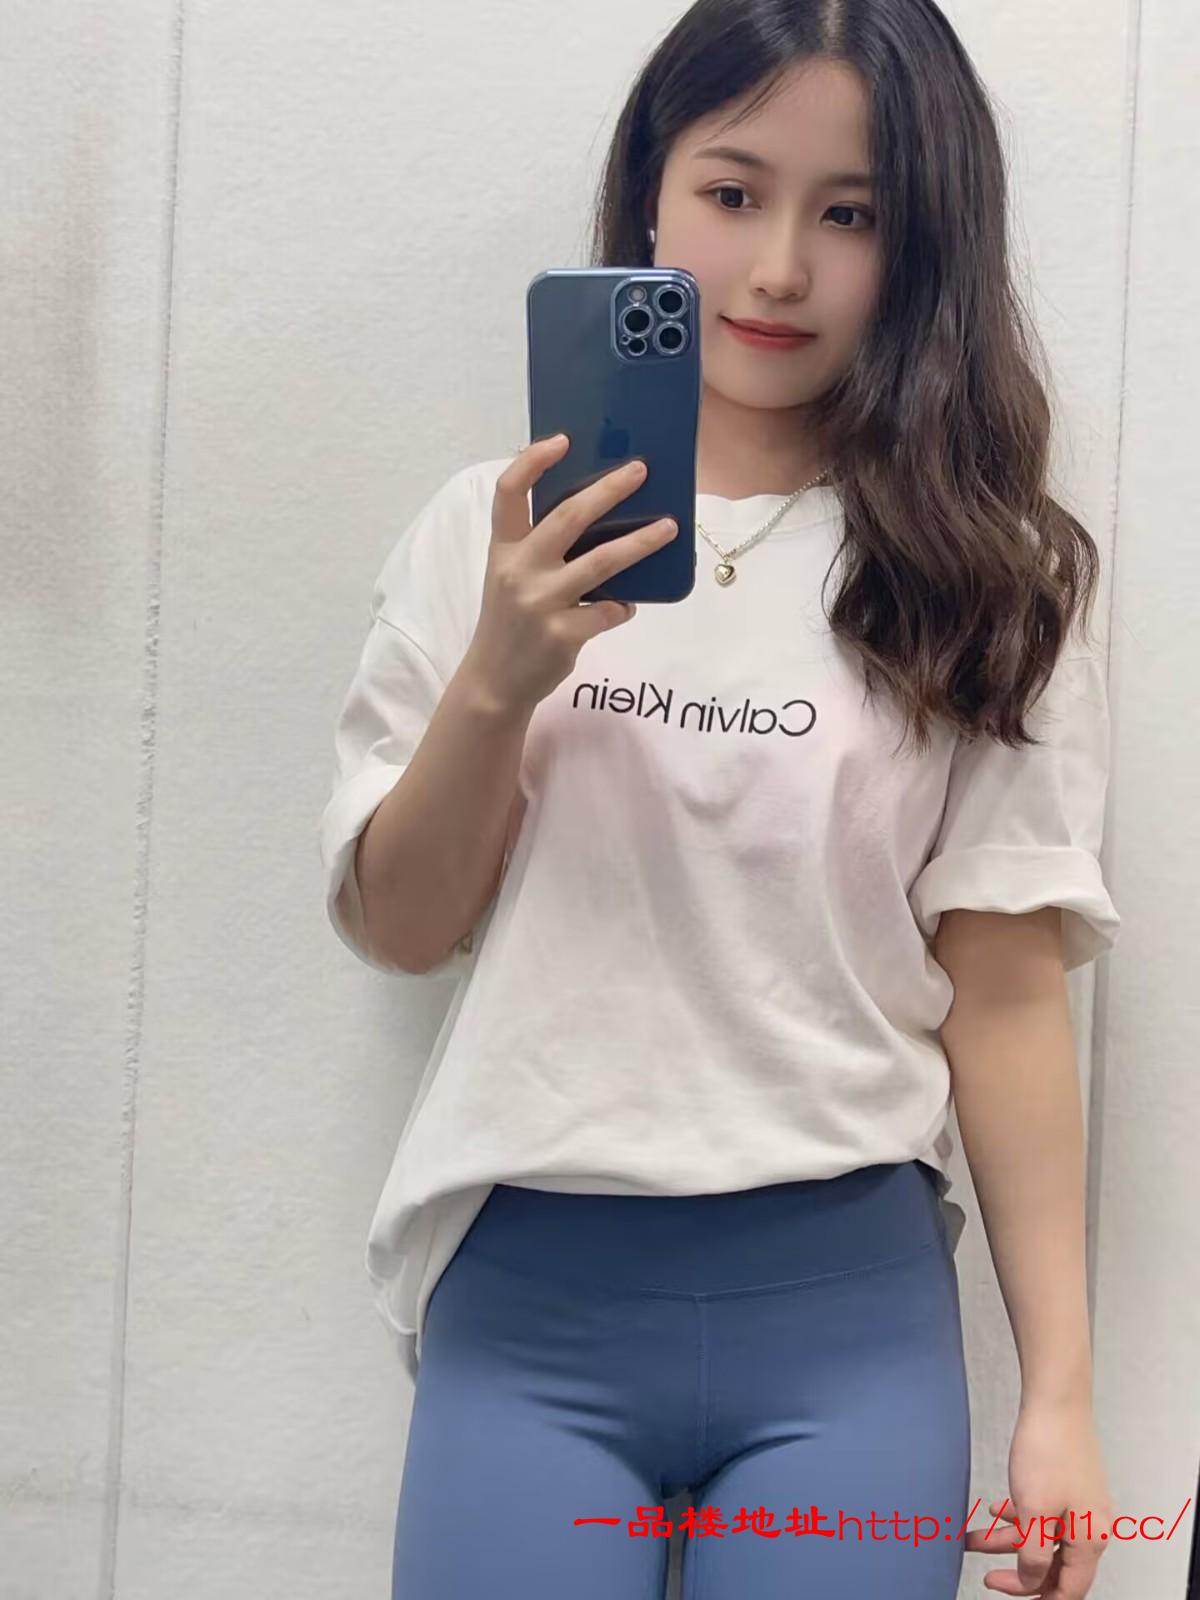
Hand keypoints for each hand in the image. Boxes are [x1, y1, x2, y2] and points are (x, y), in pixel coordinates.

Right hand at [463, 435, 677, 714]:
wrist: (495, 682)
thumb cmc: (510, 620)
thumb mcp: (510, 576)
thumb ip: (538, 546)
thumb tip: (596, 512)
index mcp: (502, 549)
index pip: (508, 493)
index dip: (532, 461)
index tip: (563, 439)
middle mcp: (518, 570)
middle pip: (567, 517)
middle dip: (608, 490)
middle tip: (640, 471)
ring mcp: (540, 603)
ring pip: (601, 562)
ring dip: (640, 542)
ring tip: (669, 527)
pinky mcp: (562, 634)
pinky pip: (609, 611)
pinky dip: (624, 606)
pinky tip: (627, 606)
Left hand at [963, 1398, 1112, 1596]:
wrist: (1055, 1401)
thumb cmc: (1048, 1451)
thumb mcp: (1035, 1511)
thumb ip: (1032, 1554)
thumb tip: (1030, 1582)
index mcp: (1090, 1540)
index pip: (1070, 1589)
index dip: (1038, 1597)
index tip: (1004, 1589)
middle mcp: (1091, 1526)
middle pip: (1054, 1565)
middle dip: (1019, 1570)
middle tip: (988, 1574)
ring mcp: (1080, 1504)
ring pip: (1043, 1536)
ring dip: (1009, 1541)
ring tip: (974, 1538)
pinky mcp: (1067, 1485)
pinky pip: (1042, 1513)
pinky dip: (1019, 1517)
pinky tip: (995, 1509)